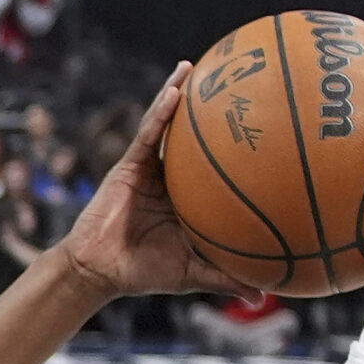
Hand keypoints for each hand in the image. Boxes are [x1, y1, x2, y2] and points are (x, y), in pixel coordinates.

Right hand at [55, 62, 262, 305]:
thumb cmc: (144, 273)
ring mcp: (149, 168)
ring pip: (167, 126)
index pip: (213, 166)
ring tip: (195, 67)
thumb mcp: (194, 273)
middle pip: (191, 137)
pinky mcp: (129, 165)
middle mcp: (170, 178)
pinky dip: (160, 112)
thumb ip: (227, 278)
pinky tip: (176, 91)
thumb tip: (263, 296)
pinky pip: (148, 134)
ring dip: (179, 95)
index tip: (259, 124)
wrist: (101, 271)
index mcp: (187, 198)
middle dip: (206, 108)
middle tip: (233, 81)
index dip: (230, 145)